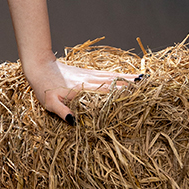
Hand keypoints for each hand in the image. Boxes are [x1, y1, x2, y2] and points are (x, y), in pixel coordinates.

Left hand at [22, 56, 139, 122]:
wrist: (39, 67)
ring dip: (129, 79)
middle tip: (150, 87)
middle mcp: (90, 80)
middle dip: (132, 85)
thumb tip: (73, 122)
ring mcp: (90, 75)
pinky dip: (121, 75)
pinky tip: (129, 76)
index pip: (107, 90)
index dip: (122, 92)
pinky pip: (108, 74)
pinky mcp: (88, 72)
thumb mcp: (49, 103)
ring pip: (114, 76)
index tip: (139, 93)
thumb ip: (61, 111)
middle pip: (115, 82)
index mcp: (84, 88)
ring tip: (146, 80)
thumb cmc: (43, 87)